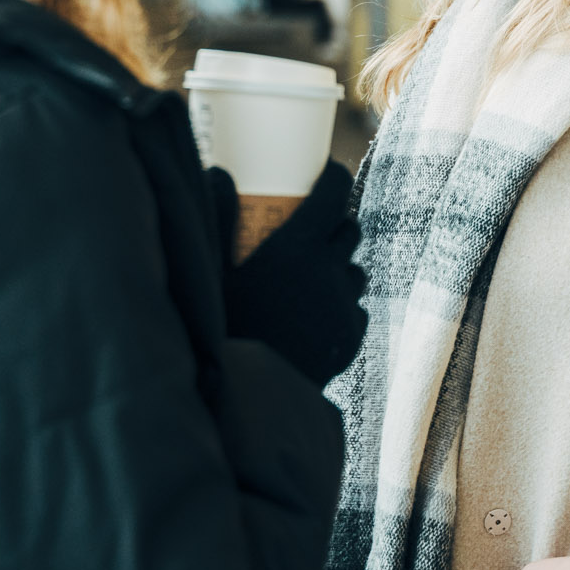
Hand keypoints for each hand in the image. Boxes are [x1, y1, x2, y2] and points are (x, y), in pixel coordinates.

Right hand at [208, 161, 367, 386]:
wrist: (250, 395)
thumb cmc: (222, 327)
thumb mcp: (213, 271)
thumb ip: (218, 218)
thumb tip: (221, 173)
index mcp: (297, 247)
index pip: (333, 193)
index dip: (333, 177)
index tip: (326, 173)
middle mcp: (329, 271)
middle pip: (349, 229)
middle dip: (336, 222)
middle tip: (315, 225)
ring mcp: (344, 305)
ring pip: (355, 270)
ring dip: (341, 265)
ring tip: (315, 273)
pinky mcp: (351, 336)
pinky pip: (355, 308)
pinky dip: (342, 304)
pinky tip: (318, 312)